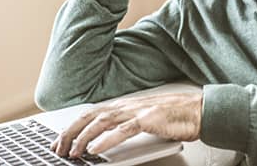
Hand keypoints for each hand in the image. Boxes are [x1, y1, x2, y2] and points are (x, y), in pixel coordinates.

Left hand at [51, 92, 202, 157]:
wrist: (199, 109)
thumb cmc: (174, 116)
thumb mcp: (143, 119)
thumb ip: (125, 125)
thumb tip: (105, 137)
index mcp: (124, 105)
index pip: (91, 114)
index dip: (73, 126)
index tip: (60, 141)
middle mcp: (127, 105)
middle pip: (90, 116)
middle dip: (70, 132)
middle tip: (58, 148)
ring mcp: (137, 111)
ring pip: (102, 122)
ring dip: (84, 137)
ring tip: (72, 151)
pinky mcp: (149, 120)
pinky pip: (123, 130)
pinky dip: (106, 140)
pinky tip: (95, 149)